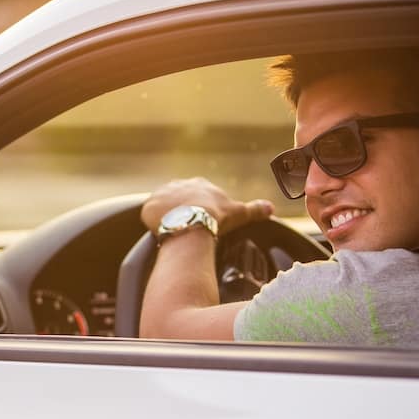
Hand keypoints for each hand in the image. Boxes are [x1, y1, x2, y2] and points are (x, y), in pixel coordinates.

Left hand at [141, 177, 273, 235]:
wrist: (193, 224)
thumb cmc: (217, 217)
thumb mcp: (239, 213)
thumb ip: (255, 209)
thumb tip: (271, 207)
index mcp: (199, 184)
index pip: (197, 196)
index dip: (200, 210)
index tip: (202, 222)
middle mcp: (178, 184)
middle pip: (179, 200)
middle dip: (182, 213)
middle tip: (188, 230)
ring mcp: (161, 195)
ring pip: (163, 208)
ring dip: (167, 218)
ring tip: (175, 234)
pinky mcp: (148, 207)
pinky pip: (149, 216)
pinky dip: (154, 224)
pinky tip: (162, 234)